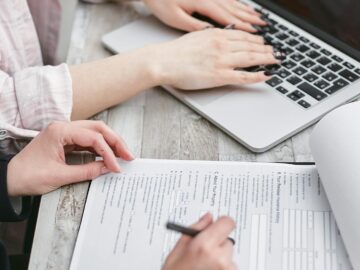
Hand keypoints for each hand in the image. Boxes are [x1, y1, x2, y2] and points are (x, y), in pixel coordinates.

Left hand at [6, 121, 133, 195]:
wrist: (10, 179)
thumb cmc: (28, 176)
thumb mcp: (59, 176)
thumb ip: (87, 171)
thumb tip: (108, 168)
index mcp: (60, 131)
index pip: (93, 138)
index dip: (108, 152)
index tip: (117, 167)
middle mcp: (64, 127)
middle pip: (98, 128)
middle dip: (115, 141)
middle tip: (128, 155)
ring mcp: (65, 132)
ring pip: (95, 132)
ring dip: (110, 143)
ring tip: (123, 155)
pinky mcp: (66, 140)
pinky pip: (88, 140)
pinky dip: (100, 147)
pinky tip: (109, 155)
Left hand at [144, 0, 264, 31]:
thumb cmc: (161, 1)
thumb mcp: (175, 18)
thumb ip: (195, 25)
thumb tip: (211, 33)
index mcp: (204, 4)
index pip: (228, 18)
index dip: (243, 27)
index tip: (255, 33)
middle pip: (235, 9)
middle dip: (251, 19)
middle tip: (264, 25)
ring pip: (233, 3)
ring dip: (247, 11)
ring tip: (259, 17)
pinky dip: (237, 3)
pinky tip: (242, 7)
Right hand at [149, 28, 279, 89]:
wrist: (163, 61)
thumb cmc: (175, 52)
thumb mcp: (196, 36)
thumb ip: (212, 37)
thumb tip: (221, 37)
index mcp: (216, 35)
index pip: (243, 35)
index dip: (257, 39)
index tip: (264, 42)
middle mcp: (222, 45)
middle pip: (251, 46)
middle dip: (267, 49)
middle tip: (277, 52)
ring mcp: (222, 61)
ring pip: (251, 58)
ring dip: (266, 59)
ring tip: (276, 61)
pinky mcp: (219, 76)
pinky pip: (243, 76)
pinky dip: (257, 75)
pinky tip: (266, 75)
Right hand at [163, 213, 235, 269]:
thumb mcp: (177, 251)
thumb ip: (195, 229)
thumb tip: (208, 218)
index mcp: (204, 245)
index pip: (227, 222)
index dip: (221, 224)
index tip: (217, 227)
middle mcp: (219, 258)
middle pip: (227, 241)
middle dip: (217, 245)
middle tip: (204, 256)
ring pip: (229, 257)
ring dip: (221, 261)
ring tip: (204, 269)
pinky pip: (230, 268)